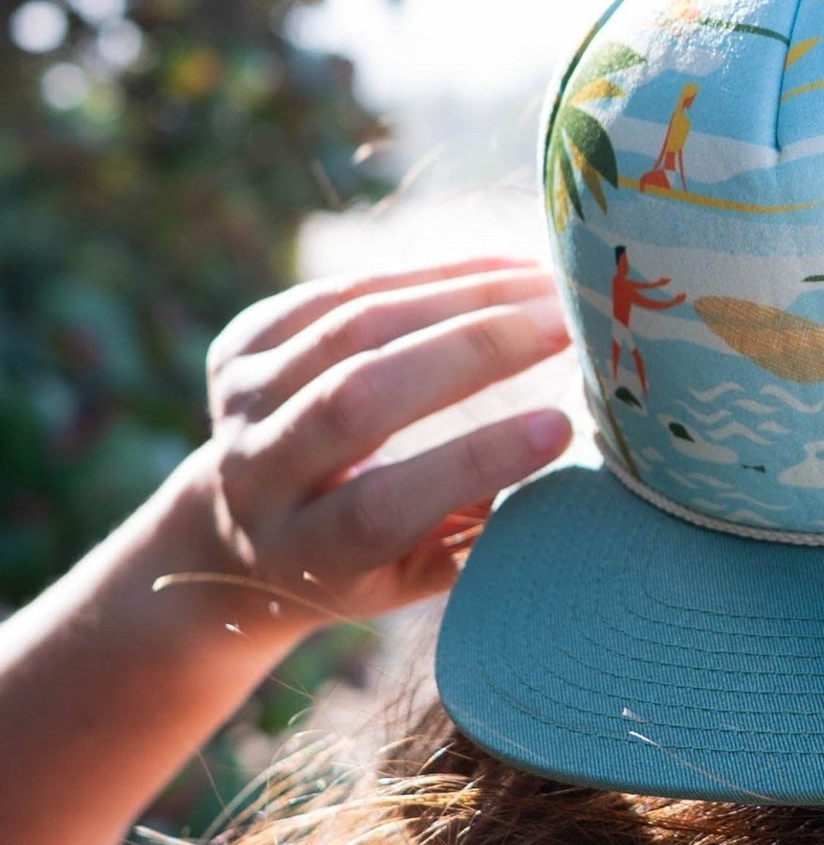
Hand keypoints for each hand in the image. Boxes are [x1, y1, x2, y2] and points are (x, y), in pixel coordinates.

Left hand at [189, 255, 572, 631]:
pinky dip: (430, 276)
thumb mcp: (413, 574)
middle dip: (471, 353)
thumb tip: (559, 458)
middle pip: (359, 399)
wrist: (237, 534)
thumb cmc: (361, 564)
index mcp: (305, 551)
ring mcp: (241, 402)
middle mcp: (257, 475)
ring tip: (545, 285)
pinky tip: (500, 270)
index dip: (474, 463)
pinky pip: (341, 293)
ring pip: (351, 329)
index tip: (560, 426)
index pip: (384, 505)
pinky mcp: (242, 345)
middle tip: (565, 327)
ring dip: (462, 298)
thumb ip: (474, 534)